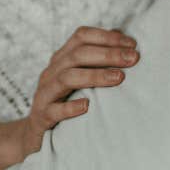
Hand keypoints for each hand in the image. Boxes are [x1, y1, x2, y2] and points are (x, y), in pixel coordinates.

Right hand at [20, 26, 139, 157]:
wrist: (36, 134)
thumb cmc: (66, 101)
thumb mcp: (80, 77)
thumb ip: (99, 60)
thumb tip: (127, 43)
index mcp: (62, 58)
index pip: (81, 36)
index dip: (107, 37)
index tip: (132, 44)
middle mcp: (52, 71)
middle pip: (78, 54)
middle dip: (108, 54)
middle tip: (133, 58)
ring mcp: (45, 93)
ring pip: (67, 77)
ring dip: (95, 76)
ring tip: (119, 78)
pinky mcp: (42, 116)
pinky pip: (54, 110)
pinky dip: (70, 108)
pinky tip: (87, 106)